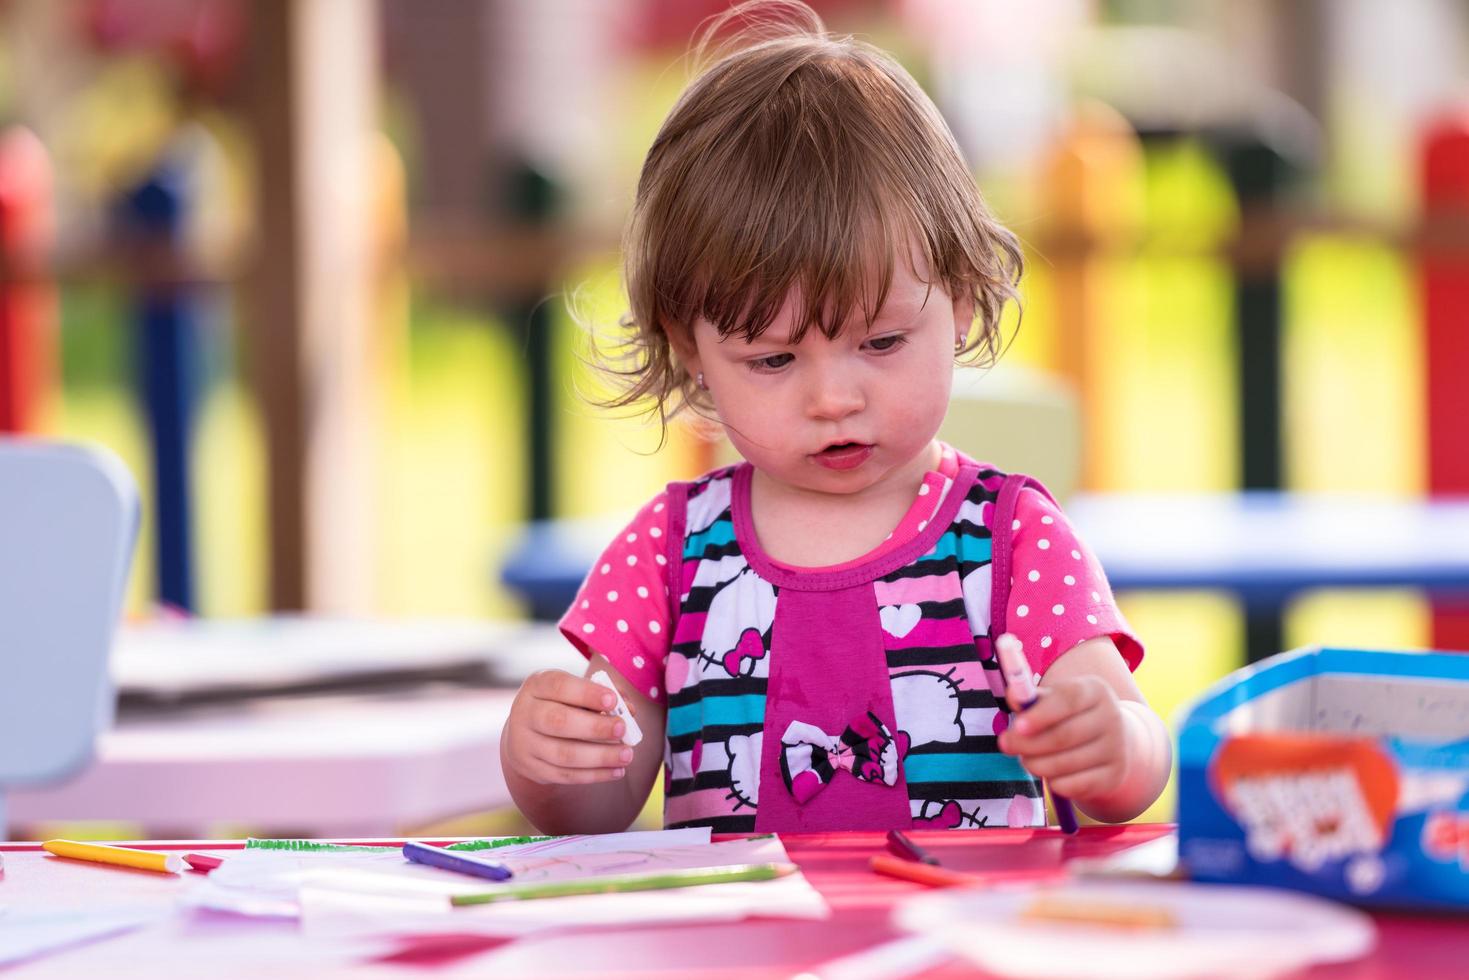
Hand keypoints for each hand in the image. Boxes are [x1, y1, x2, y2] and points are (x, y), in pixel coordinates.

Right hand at [503, 669, 635, 784]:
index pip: (559, 686)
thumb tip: (629, 709)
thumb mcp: (576, 691)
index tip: (613, 700)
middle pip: (558, 722)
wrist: (525, 732)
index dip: (587, 693)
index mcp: (537, 686)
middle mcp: (525, 713)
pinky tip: (616, 771)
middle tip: (622, 729)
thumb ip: (603, 695)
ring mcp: (525, 744)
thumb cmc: (561, 704)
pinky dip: (594, 775)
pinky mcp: (533, 769)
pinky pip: (565, 775)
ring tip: (627, 755)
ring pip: (564, 754)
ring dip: (600, 756)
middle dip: (595, 727)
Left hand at [997, 673, 1130, 802]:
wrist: (1109, 738)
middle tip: (1006, 745)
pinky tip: (1050, 775)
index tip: (1018, 726)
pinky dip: (1055, 783)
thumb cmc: (1068, 715)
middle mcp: (1112, 717)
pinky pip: (1075, 785)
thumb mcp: (1052, 699)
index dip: (1041, 714)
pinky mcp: (1114, 775)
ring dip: (1037, 764)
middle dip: (1029, 744)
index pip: (1068, 700)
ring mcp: (1117, 748)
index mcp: (1095, 691)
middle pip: (1065, 735)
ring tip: (1026, 759)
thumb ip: (1030, 698)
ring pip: (1067, 763)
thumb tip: (1014, 696)